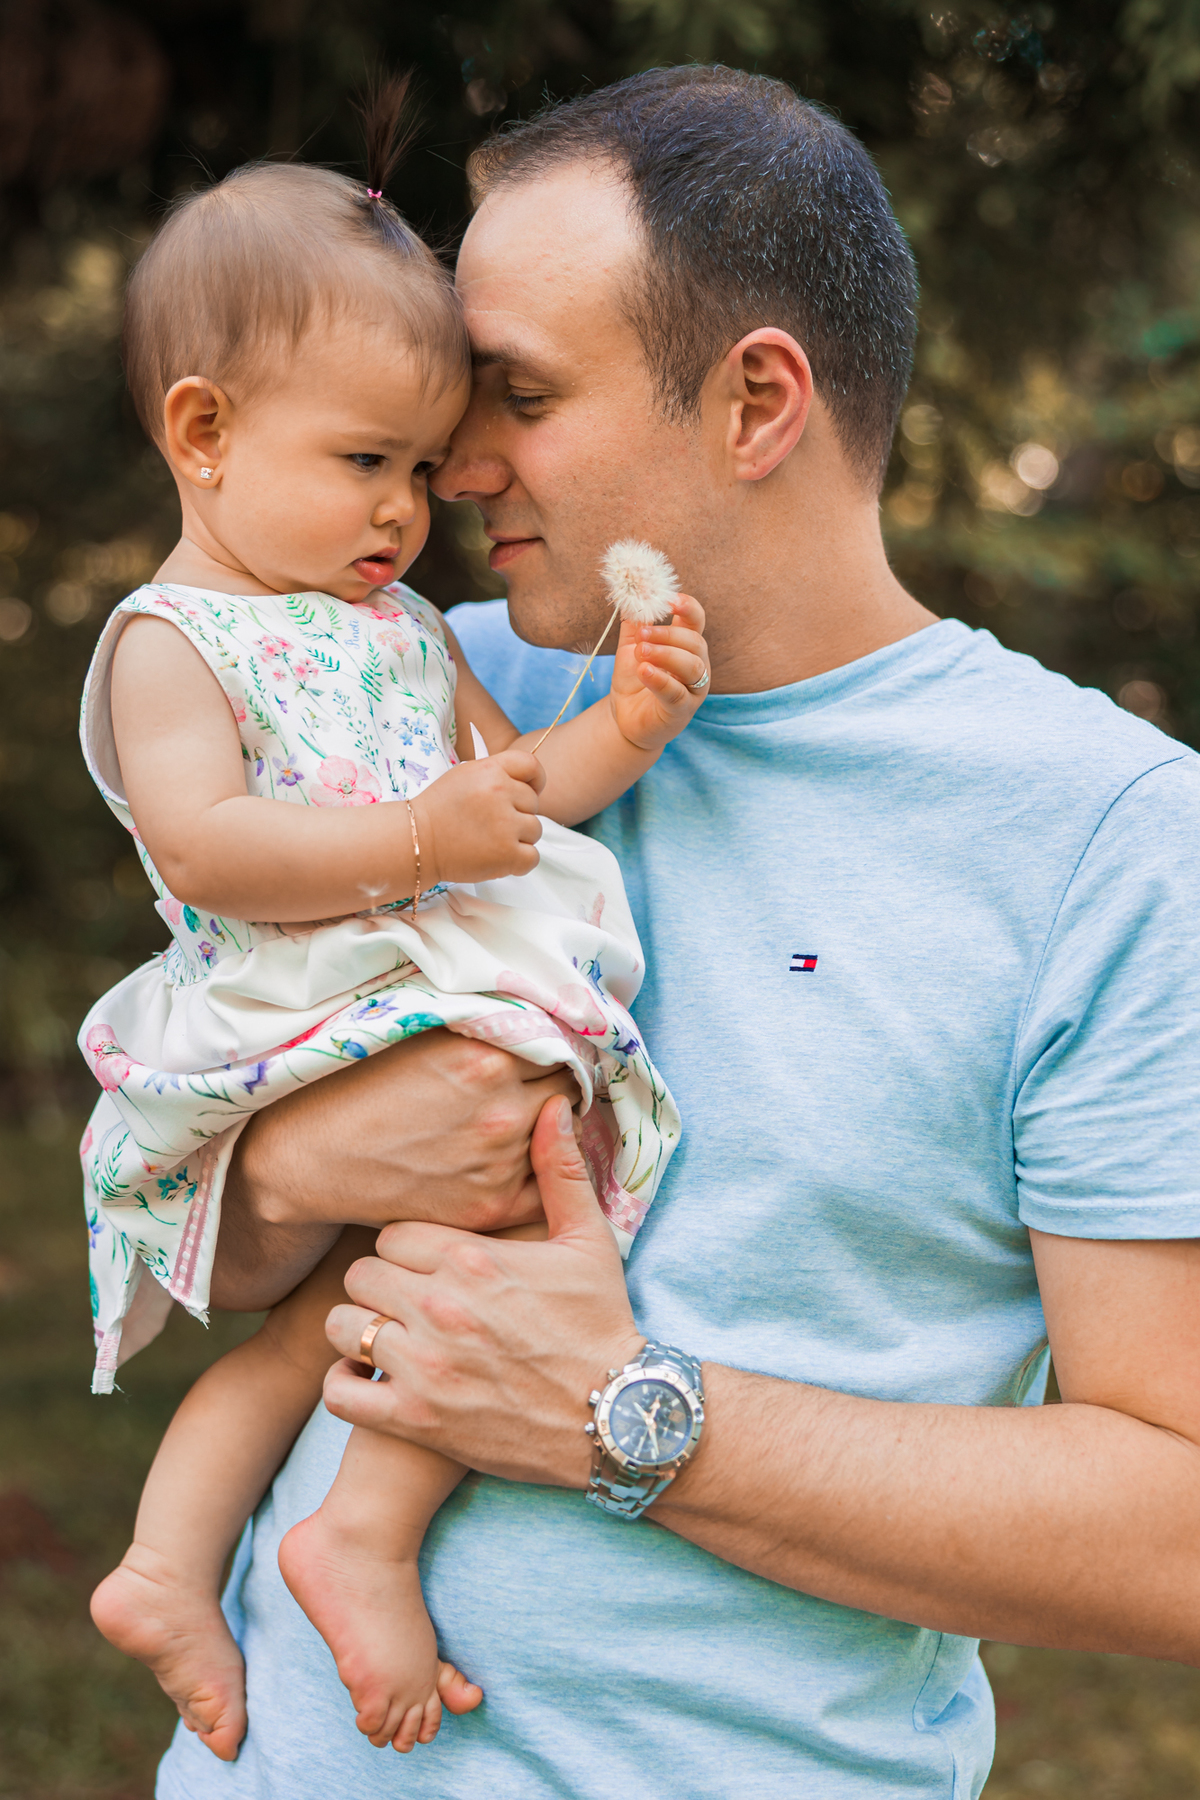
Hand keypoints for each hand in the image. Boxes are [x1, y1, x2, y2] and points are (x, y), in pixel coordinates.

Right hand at [213, 1030, 581, 1310]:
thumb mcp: (417, 1035)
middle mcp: (501, 1112)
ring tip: (517, 1120)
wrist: (310, 1159)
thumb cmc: (357, 1088)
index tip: (537, 1051)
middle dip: (552, 1082)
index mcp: (484, 1059)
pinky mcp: (491, 1207)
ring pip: (561, 1137)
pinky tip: (517, 1159)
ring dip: (547, 1126)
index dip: (546, 1046)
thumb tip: (533, 1016)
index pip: (555, 1043)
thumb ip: (479, 1026)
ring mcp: (499, 1165)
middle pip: (565, 1088)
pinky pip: (547, 1186)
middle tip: (531, 1085)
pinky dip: (540, 1171)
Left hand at [322, 1097, 643, 1485]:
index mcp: (473, 1257)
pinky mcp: (417, 1419)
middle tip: (402, 1300)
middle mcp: (441, 1306)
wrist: (618, 1418)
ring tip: (384, 1338)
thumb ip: (561, 1171)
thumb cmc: (602, 1324)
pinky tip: (368, 1380)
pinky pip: (342, 1392)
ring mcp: (425, 1365)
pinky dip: (346, 1386)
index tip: (423, 1265)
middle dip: (378, 1285)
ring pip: (342, 1327)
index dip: (404, 1248)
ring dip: (358, 1331)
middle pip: (360, 1274)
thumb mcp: (589, 1241)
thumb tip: (554, 1104)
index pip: (392, 1234)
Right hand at [412, 748, 544, 886]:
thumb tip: (527, 786)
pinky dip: (519, 862)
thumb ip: (496, 775)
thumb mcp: (465, 776)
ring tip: (490, 841)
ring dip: (518, 839)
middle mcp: (500, 793)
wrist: (416, 841)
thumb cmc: (439, 811)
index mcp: (491, 771)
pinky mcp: (507, 854)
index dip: (536, 780)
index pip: (531, 765)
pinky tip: (498, 858)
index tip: (530, 791)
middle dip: (518, 814)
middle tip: (491, 824)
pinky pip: (532, 857)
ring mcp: (505, 824)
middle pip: (534, 803)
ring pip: (535, 831)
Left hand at [608, 595, 709, 752]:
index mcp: (686, 644)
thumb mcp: (631, 646)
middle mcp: (696, 664)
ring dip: (665, 654)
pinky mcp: (682, 710)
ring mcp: (693, 689)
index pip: (696, 619)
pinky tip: (644, 671)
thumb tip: (630, 593)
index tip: (669, 599)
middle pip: (694, 641)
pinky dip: (661, 679)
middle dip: (667, 634)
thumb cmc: (633, 680)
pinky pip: (677, 693)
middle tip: (641, 633)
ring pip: (691, 666)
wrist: (624, 719)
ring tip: (641, 652)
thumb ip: (634, 622)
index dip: (687, 607)